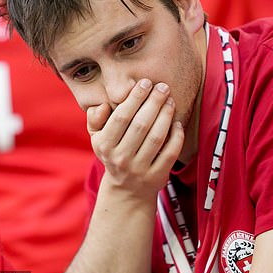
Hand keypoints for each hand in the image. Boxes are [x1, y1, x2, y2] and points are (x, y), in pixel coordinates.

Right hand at [87, 79, 184, 200]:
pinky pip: (170, 153)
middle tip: (163, 87)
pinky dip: (176, 136)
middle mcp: (120, 159)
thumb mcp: (97, 138)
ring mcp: (139, 170)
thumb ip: (95, 119)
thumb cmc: (113, 153)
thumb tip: (102, 105)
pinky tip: (177, 122)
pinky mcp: (156, 177)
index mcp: (104, 146)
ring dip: (165, 115)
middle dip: (153, 102)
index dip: (134, 98)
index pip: (121, 117)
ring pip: (156, 138)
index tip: (145, 82)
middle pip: (141, 125)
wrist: (126, 189)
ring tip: (170, 100)